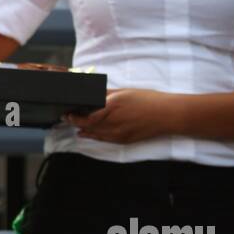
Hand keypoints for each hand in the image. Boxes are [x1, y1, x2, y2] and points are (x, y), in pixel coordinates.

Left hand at [64, 89, 178, 143]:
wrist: (167, 115)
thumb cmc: (149, 100)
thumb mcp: (126, 92)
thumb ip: (108, 95)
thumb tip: (94, 96)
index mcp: (113, 106)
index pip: (87, 115)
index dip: (74, 116)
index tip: (67, 113)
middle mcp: (112, 121)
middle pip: (87, 126)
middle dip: (75, 122)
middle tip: (67, 118)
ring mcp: (117, 133)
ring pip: (94, 134)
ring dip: (83, 130)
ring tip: (75, 126)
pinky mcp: (122, 140)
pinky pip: (103, 139)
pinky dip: (93, 136)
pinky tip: (86, 134)